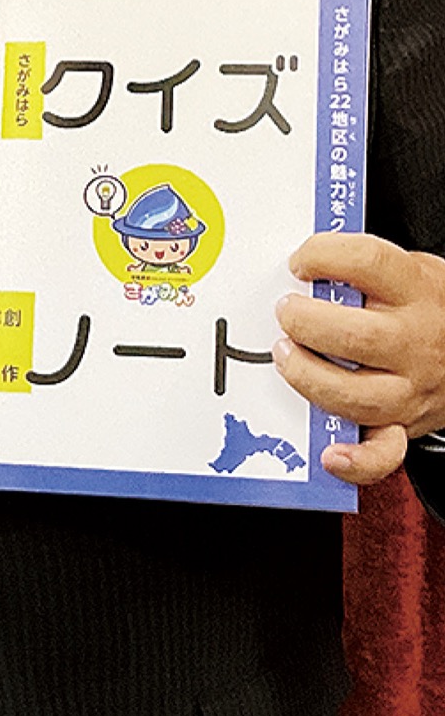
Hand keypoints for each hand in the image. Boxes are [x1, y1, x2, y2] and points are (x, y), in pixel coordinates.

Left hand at [274, 233, 444, 485]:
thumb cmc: (429, 306)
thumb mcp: (409, 271)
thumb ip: (360, 269)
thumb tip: (299, 270)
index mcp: (416, 289)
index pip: (366, 262)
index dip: (322, 256)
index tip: (299, 262)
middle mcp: (415, 340)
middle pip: (354, 335)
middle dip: (303, 322)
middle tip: (285, 312)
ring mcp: (411, 388)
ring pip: (354, 395)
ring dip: (307, 376)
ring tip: (285, 355)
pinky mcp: (405, 425)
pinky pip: (382, 453)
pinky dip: (355, 459)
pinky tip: (329, 452)